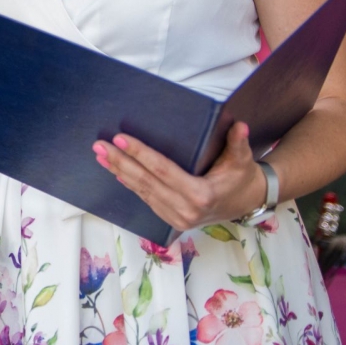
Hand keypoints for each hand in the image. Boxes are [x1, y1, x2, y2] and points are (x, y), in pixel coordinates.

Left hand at [93, 122, 267, 230]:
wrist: (247, 203)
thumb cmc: (242, 178)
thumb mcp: (242, 160)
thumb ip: (238, 143)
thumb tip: (240, 125)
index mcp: (201, 195)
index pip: (162, 170)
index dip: (139, 153)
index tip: (119, 138)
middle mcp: (185, 210)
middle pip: (146, 182)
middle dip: (120, 162)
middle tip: (99, 145)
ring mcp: (176, 217)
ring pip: (142, 191)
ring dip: (119, 172)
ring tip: (100, 156)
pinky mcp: (171, 219)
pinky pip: (146, 199)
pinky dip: (129, 184)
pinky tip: (115, 172)